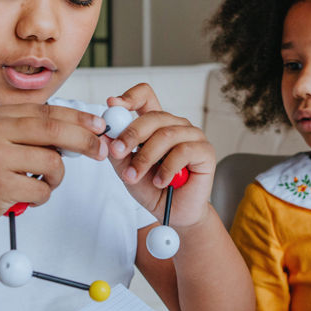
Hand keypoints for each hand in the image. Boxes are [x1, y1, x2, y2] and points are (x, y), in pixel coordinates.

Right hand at [0, 103, 107, 230]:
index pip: (48, 111)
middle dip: (85, 140)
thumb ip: (30, 133)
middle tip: (100, 151)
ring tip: (41, 183)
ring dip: (56, 178)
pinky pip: (42, 190)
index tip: (100, 126)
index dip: (79, 118)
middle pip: (55, 130)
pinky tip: (26, 196)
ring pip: (52, 163)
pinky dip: (42, 196)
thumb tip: (79, 132)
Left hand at [105, 84, 214, 228]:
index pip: (145, 97)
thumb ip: (117, 153)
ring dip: (146, 157)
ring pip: (166, 135)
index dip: (129, 97)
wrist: (174, 214)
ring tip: (135, 176)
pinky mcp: (205, 151)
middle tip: (118, 152)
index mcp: (156, 124)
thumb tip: (105, 135)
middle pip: (153, 116)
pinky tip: (161, 182)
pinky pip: (183, 151)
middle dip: (131, 134)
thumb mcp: (127, 171)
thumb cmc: (153, 190)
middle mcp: (176, 125)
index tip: (112, 105)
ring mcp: (192, 136)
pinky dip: (167, 168)